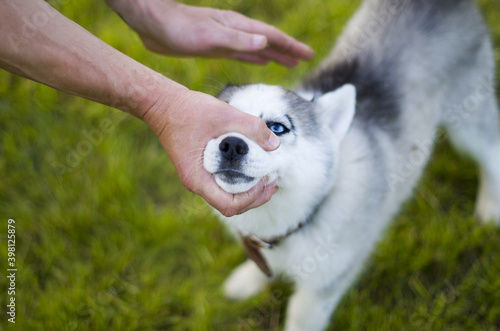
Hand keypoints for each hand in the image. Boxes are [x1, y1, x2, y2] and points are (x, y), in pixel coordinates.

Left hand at [106, 0, 313, 66]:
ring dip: (275, 55)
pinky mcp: (216, 48)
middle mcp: (236, 33)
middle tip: (305, 59)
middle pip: (269, 42)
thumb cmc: (180, 29)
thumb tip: (265, 45)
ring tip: (289, 61)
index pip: (272, 38)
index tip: (308, 55)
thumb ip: (238, 41)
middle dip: (288, 50)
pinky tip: (261, 61)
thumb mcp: (210, 36)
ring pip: (258, 49)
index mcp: (238, 28)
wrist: (154, 25)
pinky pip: (243, 54)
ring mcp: (227, 39)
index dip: (291, 47)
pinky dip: (255, 58)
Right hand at [142, 84, 279, 215]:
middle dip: (254, 198)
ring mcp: (198, 176)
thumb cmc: (188, 110)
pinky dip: (238, 180)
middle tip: (272, 181)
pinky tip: (250, 166)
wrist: (161, 104)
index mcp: (198, 178)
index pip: (229, 206)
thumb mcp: (223, 115)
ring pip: (227, 195)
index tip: (264, 180)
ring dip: (248, 190)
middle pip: (230, 205)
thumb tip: (275, 145)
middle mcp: (197, 182)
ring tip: (265, 176)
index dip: (251, 198)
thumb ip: (251, 127)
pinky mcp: (200, 168)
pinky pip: (222, 183)